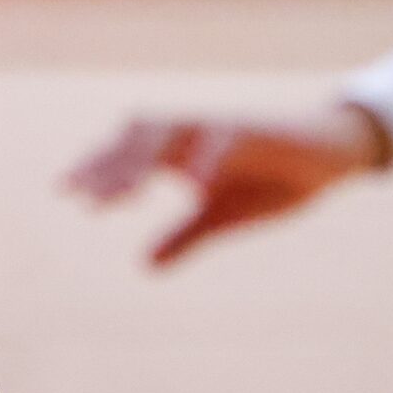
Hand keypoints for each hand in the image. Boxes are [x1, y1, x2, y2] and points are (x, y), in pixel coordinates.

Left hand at [66, 106, 387, 265]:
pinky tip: (192, 187)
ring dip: (144, 161)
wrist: (326, 157)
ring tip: (121, 196)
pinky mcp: (253, 131)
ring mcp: (220, 128)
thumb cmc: (272, 181)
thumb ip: (182, 237)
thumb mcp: (220, 217)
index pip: (128, 153)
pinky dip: (205, 163)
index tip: (66, 191)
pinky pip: (223, 143)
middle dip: (109, 165)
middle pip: (138, 136)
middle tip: (84, 196)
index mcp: (180, 153)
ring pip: (170, 133)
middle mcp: (193, 133)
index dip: (97, 168)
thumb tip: (145, 264)